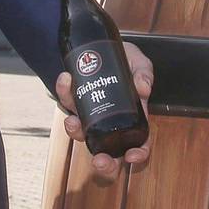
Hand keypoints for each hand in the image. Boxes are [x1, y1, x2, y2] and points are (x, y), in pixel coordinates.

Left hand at [55, 40, 154, 176]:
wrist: (99, 45)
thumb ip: (144, 74)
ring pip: (81, 134)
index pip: (139, 143)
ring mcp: (90, 116)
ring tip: (72, 121)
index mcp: (132, 117)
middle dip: (104, 163)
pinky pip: (66, 105)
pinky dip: (64, 94)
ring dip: (75, 131)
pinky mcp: (73, 104)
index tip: (132, 156)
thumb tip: (143, 89)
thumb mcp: (139, 63)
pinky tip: (66, 79)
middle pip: (109, 153)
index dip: (138, 153)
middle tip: (99, 161)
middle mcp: (109, 123)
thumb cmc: (124, 59)